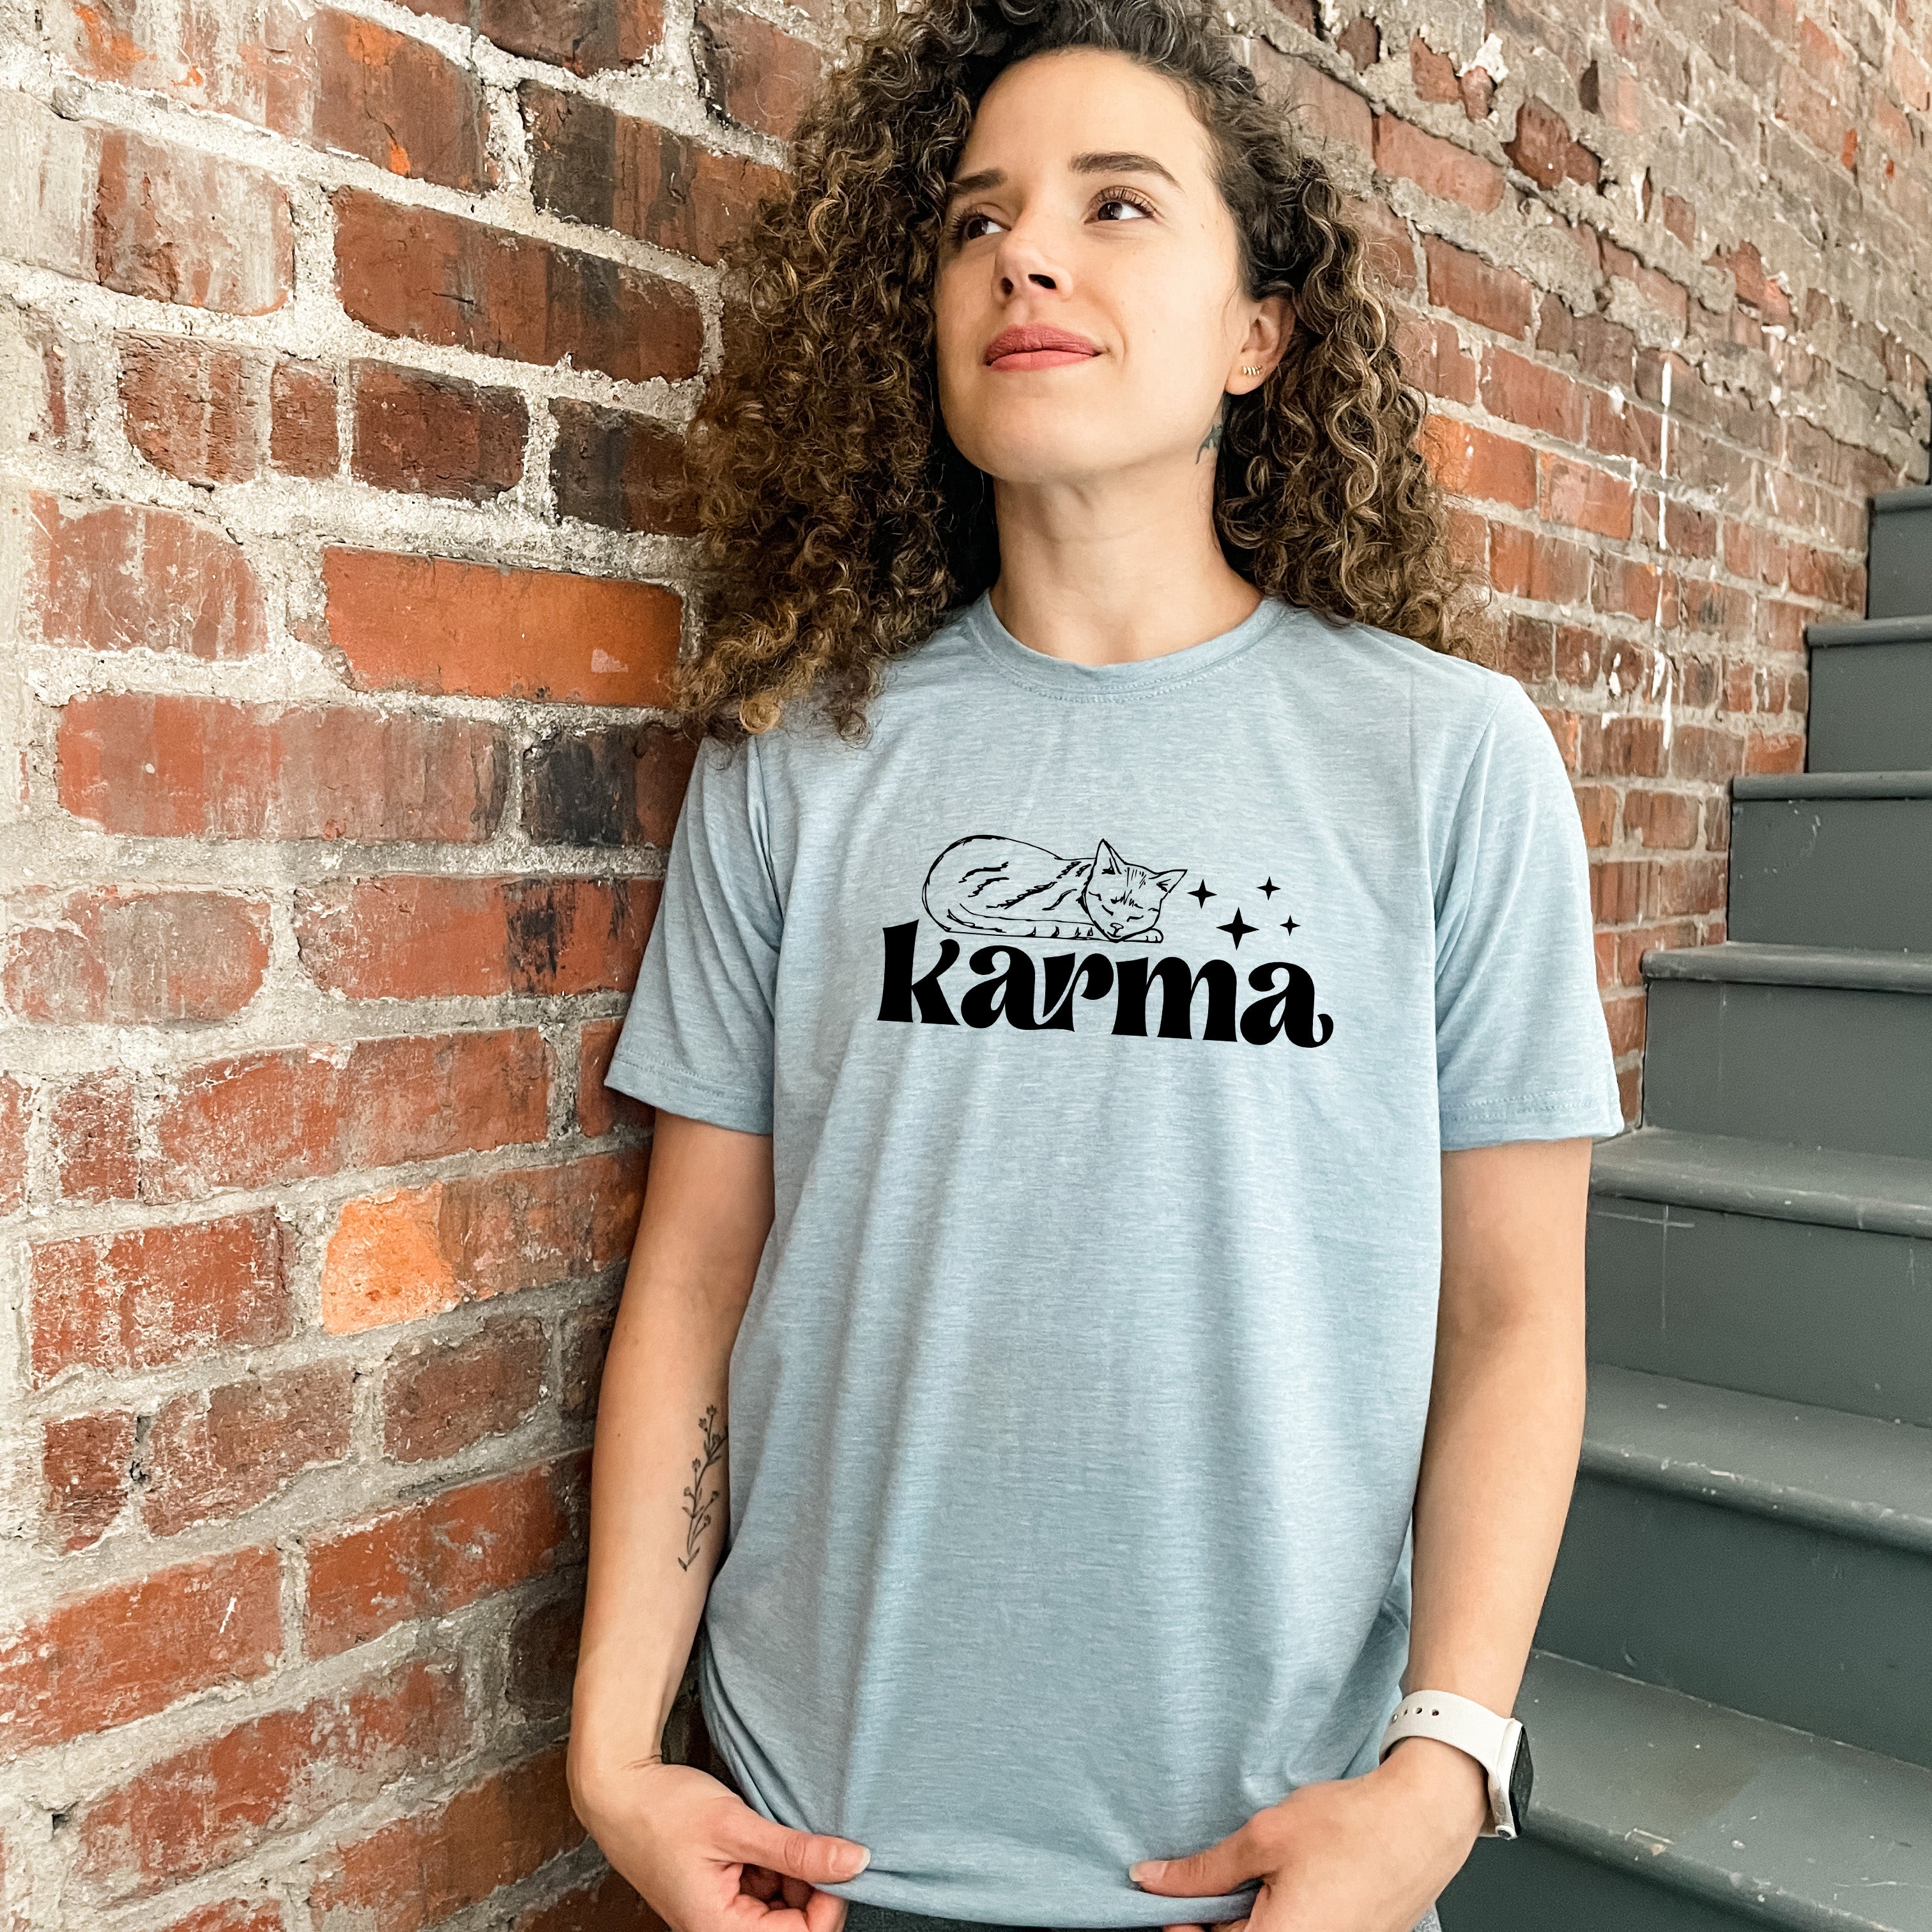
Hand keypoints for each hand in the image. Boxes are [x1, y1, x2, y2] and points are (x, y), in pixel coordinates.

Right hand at [568, 1751, 871, 1931]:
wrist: (619, 1791)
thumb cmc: (663, 1811)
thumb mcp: (736, 1826)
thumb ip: (796, 1850)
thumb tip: (856, 1862)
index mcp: (720, 1930)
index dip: (830, 1901)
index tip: (839, 1859)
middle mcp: (721, 1929)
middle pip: (794, 1925)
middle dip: (812, 1885)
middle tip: (810, 1838)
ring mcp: (721, 1911)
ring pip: (782, 1906)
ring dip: (793, 1872)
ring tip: (780, 1831)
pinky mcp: (722, 1892)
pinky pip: (764, 1890)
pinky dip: (775, 1864)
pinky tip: (766, 1835)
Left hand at [1126, 1739, 1488, 1931]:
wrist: (1421, 1821)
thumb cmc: (1351, 1827)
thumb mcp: (1265, 1838)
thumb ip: (1203, 1870)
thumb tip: (1151, 1879)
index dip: (1182, 1922)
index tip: (1169, 1899)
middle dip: (1217, 1915)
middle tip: (1217, 1877)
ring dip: (1250, 1914)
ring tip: (1261, 1873)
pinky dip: (1279, 1914)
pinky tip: (1285, 1882)